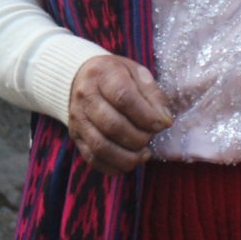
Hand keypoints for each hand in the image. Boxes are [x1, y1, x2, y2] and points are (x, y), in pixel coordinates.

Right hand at [67, 55, 173, 174]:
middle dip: (138, 137)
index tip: (162, 124)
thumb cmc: (115, 75)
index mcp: (102, 74)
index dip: (146, 115)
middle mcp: (85, 96)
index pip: (123, 97)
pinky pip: (92, 158)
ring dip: (127, 156)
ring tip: (144, 154)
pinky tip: (130, 162)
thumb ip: (152, 93)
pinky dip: (113, 166)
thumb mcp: (136, 73)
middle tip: (152, 137)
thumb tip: (165, 119)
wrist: (81, 77)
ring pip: (100, 146)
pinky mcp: (76, 136)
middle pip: (112, 125)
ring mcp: (78, 119)